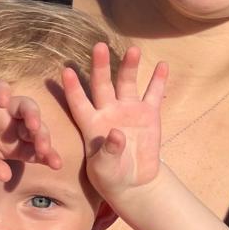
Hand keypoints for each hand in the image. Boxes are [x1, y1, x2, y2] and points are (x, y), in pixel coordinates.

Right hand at [0, 81, 61, 181]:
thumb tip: (5, 175)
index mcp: (16, 144)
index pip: (37, 149)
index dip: (48, 155)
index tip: (56, 164)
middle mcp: (14, 125)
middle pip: (36, 126)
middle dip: (42, 136)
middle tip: (44, 146)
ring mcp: (3, 108)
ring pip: (25, 105)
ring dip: (31, 113)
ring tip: (33, 124)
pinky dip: (3, 91)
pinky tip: (3, 101)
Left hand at [62, 44, 167, 195]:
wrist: (134, 182)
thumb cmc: (111, 177)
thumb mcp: (104, 170)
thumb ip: (108, 152)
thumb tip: (116, 133)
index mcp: (91, 123)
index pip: (79, 102)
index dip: (72, 88)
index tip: (65, 70)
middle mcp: (108, 111)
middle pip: (102, 84)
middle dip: (100, 66)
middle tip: (99, 46)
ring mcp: (129, 110)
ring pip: (127, 83)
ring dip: (129, 66)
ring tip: (133, 50)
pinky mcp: (149, 114)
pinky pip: (154, 94)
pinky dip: (158, 80)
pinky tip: (163, 65)